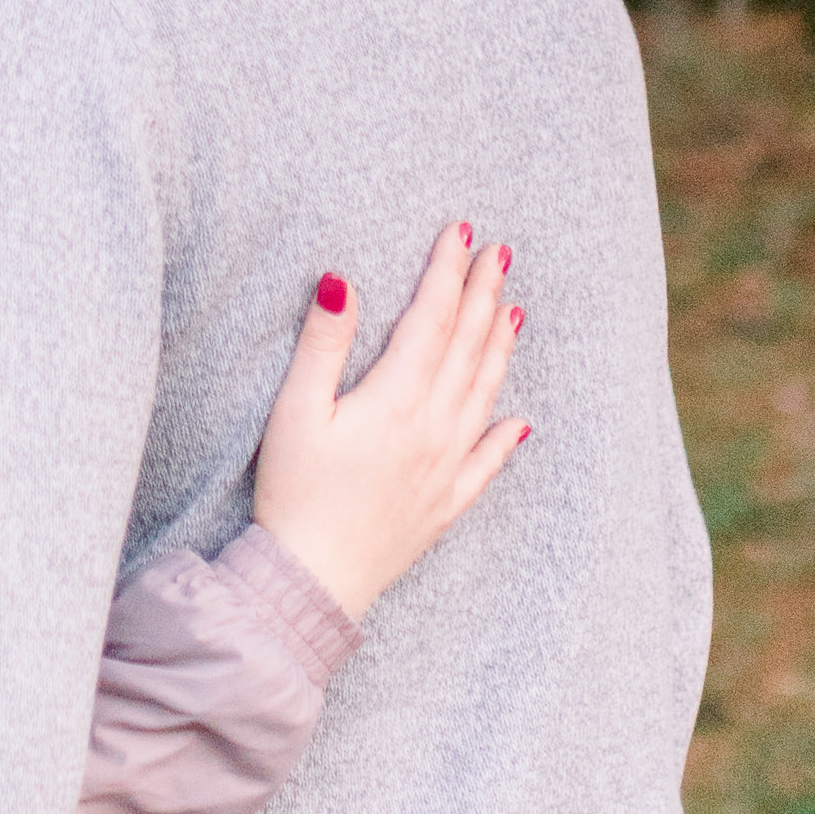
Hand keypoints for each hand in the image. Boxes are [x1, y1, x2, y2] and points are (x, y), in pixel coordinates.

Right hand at [251, 222, 527, 620]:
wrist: (314, 580)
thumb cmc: (295, 494)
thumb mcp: (295, 411)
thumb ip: (323, 344)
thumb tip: (341, 280)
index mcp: (397, 399)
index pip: (431, 319)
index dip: (446, 272)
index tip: (461, 232)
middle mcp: (434, 429)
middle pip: (466, 348)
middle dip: (483, 295)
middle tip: (501, 253)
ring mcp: (446, 468)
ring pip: (484, 394)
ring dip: (498, 348)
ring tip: (512, 310)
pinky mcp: (446, 504)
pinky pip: (487, 463)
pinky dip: (505, 436)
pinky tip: (519, 420)